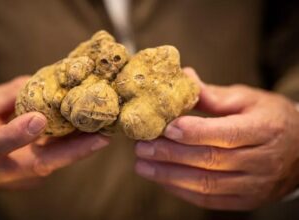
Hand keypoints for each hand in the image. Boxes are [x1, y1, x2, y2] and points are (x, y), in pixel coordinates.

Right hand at [0, 76, 108, 188]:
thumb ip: (12, 95)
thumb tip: (48, 83)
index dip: (17, 134)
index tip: (39, 119)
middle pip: (38, 164)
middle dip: (73, 151)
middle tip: (102, 137)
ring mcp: (19, 178)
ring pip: (53, 163)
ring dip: (81, 148)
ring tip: (107, 131)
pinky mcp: (33, 176)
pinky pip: (56, 160)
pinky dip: (75, 147)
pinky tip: (93, 133)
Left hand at [135, 68, 298, 209]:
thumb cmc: (270, 118)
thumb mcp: (249, 99)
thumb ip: (214, 95)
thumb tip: (182, 78)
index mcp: (264, 130)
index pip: (225, 134)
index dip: (193, 132)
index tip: (165, 127)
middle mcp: (261, 161)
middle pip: (210, 160)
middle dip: (170, 154)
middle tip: (142, 147)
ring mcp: (254, 185)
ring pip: (206, 184)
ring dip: (169, 176)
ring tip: (142, 165)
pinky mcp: (246, 200)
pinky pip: (209, 200)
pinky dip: (181, 190)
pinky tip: (161, 179)